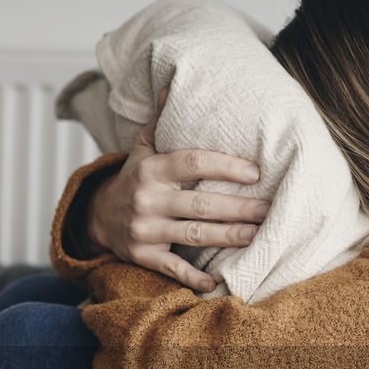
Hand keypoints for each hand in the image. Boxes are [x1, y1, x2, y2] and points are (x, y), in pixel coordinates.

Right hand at [86, 88, 268, 290]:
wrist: (98, 218)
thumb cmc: (133, 179)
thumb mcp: (141, 149)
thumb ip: (160, 122)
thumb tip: (171, 85)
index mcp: (151, 169)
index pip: (193, 163)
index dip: (226, 167)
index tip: (255, 173)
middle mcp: (148, 200)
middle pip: (200, 204)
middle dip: (238, 207)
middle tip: (269, 209)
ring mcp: (145, 230)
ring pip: (193, 235)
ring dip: (228, 237)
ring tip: (256, 235)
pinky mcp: (144, 256)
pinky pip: (172, 268)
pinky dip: (193, 277)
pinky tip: (216, 282)